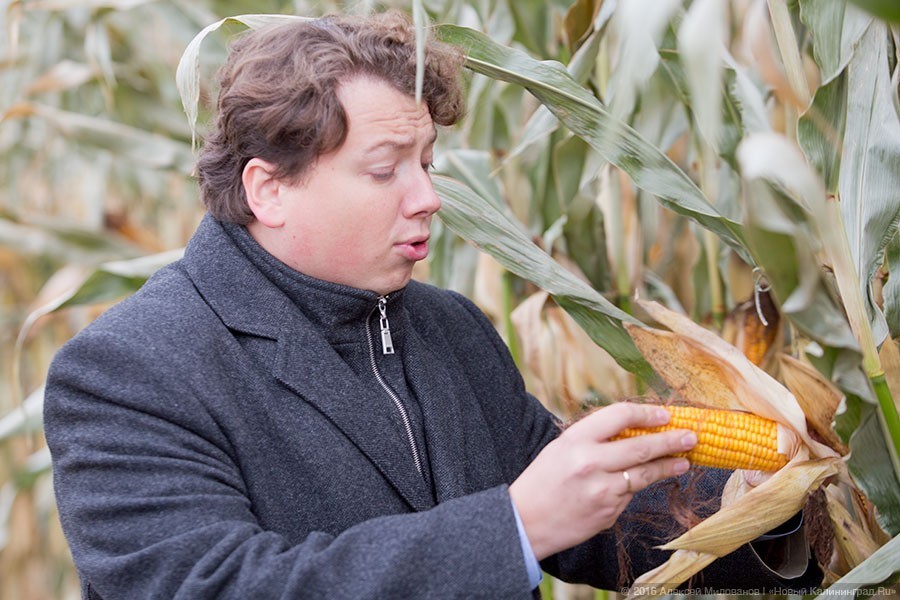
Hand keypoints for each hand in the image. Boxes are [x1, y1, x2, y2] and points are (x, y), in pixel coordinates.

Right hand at [509, 402, 696, 559]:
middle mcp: (590, 462)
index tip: (665, 415)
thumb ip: (594, 438)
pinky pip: (629, 495)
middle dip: (671, 440)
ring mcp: (602, 490)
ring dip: (668, 465)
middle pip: (642, 446)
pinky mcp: (608, 512)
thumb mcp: (562, 448)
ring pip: (645, 474)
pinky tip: (647, 482)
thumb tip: (633, 429)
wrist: (525, 522)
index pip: (620, 415)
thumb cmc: (543, 480)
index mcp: (576, 440)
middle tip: (691, 436)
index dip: (647, 413)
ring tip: (684, 460)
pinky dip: (637, 487)